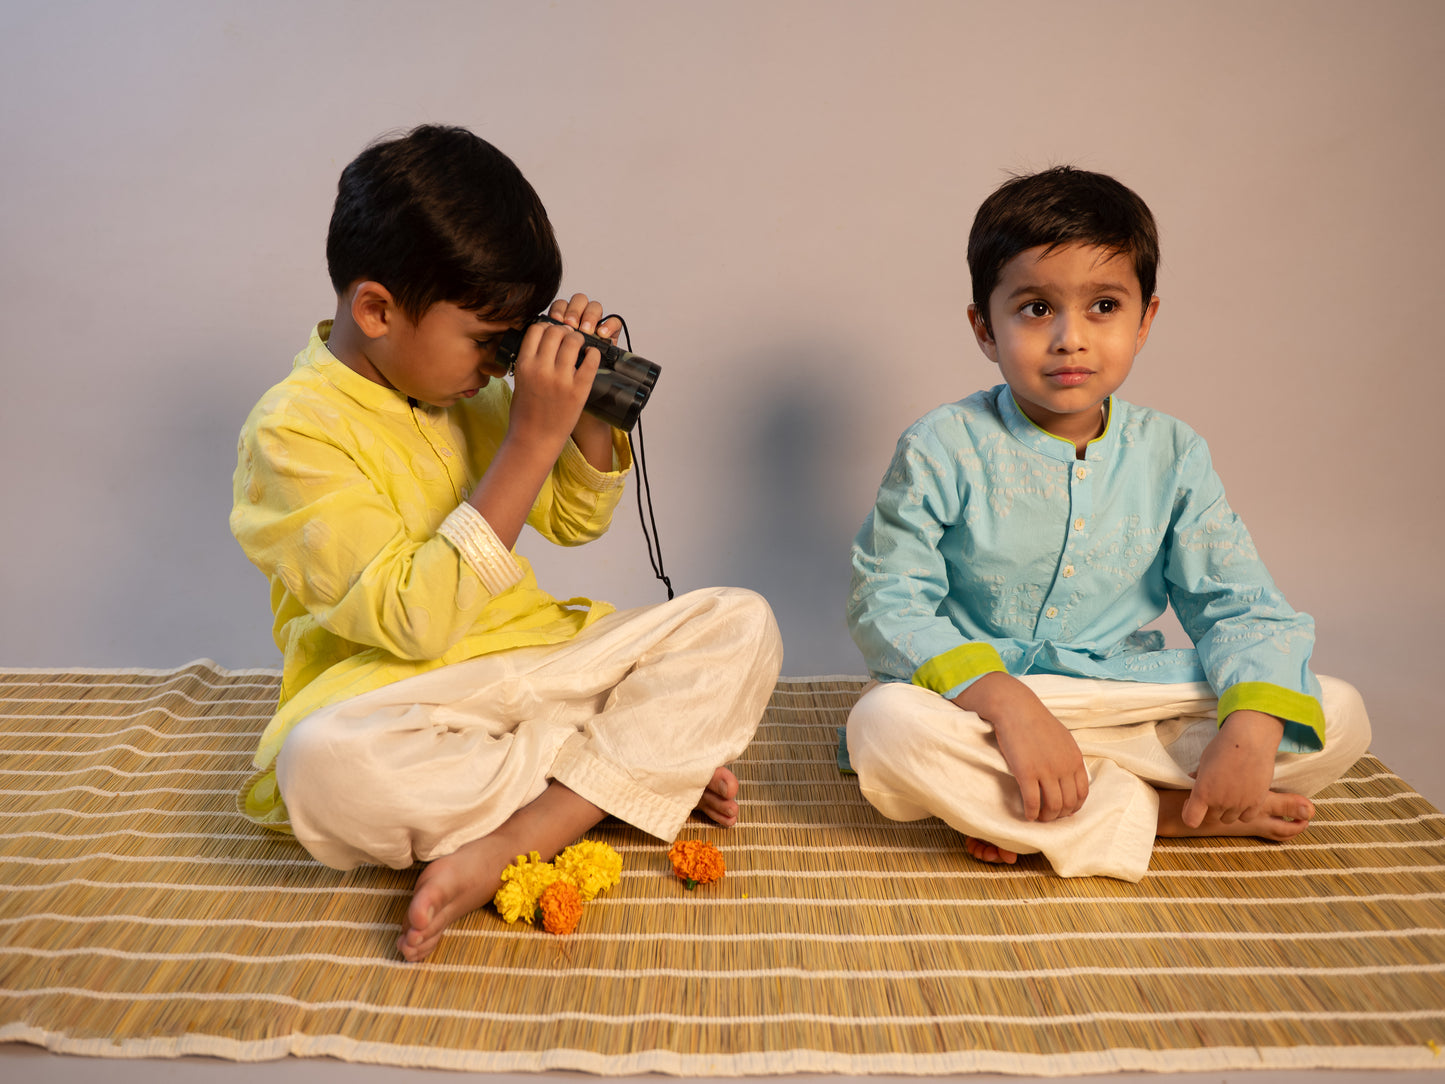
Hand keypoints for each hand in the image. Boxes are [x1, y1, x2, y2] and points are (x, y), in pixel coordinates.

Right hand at [506, 305, 602, 455]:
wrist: (534, 439)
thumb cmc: (525, 413)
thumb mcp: (519, 381)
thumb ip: (529, 360)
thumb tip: (542, 341)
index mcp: (524, 365)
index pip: (537, 329)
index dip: (546, 326)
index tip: (552, 332)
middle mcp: (542, 369)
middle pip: (556, 331)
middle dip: (564, 330)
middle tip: (569, 337)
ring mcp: (561, 379)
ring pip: (574, 341)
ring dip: (578, 338)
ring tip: (580, 345)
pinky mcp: (578, 390)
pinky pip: (590, 361)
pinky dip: (593, 353)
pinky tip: (591, 355)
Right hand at [954, 672, 1088, 821]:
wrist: (1015, 707)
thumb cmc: (1036, 721)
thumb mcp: (1062, 738)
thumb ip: (1068, 758)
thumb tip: (1069, 778)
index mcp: (1074, 758)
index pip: (1082, 793)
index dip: (1074, 807)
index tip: (1064, 810)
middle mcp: (1063, 767)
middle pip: (1068, 803)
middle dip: (1060, 815)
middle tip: (1049, 817)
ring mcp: (1045, 770)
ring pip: (1052, 806)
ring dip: (1046, 817)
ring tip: (1039, 818)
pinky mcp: (1026, 772)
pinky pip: (1032, 801)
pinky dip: (1031, 813)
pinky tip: (1027, 815)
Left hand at [1181, 709, 1282, 827]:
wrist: (1250, 740)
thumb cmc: (1224, 746)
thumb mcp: (1205, 760)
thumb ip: (1200, 775)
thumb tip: (1194, 778)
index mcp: (1202, 792)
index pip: (1191, 819)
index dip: (1188, 813)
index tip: (1191, 802)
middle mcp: (1220, 802)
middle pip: (1211, 818)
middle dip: (1208, 809)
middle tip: (1213, 793)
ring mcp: (1239, 804)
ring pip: (1229, 819)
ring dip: (1226, 811)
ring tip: (1229, 794)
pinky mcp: (1256, 803)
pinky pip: (1246, 818)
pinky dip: (1243, 811)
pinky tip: (1242, 798)